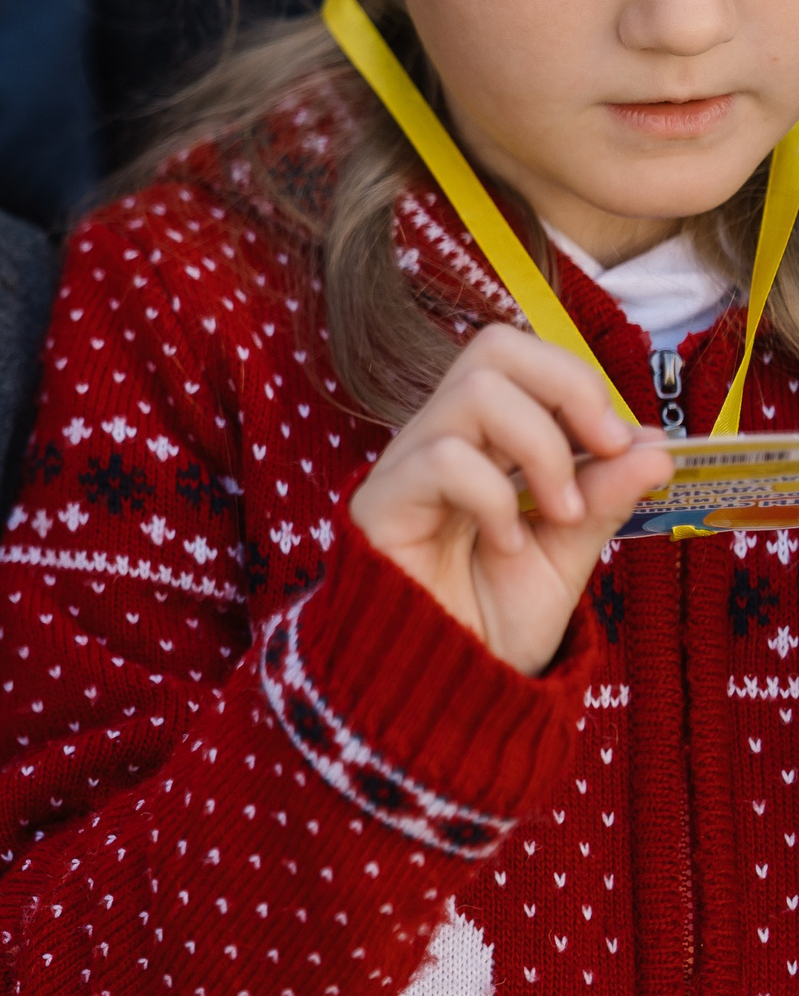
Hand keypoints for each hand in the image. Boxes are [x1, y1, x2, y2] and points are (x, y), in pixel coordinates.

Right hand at [348, 324, 673, 675]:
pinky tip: (503, 545)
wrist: (442, 689)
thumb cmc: (492, 621)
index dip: (577, 381)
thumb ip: (601, 500)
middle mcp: (443, 439)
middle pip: (492, 347)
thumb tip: (656, 449)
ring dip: (538, 447)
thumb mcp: (566, 556)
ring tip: (555, 512)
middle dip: (565, 387)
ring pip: (472, 392)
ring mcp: (407, 466)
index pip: (520, 359)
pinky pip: (441, 460)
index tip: (624, 442)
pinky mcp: (380, 501)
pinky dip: (493, 498)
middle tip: (600, 449)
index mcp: (484, 443)